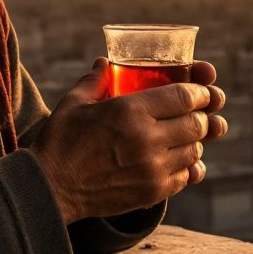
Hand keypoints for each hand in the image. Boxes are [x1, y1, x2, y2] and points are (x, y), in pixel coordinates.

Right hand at [28, 57, 227, 224]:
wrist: (50, 189)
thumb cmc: (59, 142)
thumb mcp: (74, 103)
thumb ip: (95, 80)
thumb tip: (105, 62)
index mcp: (130, 110)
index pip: (183, 96)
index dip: (199, 92)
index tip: (202, 92)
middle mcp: (147, 138)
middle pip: (196, 123)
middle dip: (201, 116)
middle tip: (197, 114)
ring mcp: (152, 168)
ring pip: (194, 150)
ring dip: (194, 142)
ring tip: (185, 138)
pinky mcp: (152, 191)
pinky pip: (185, 176)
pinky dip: (188, 168)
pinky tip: (181, 162)